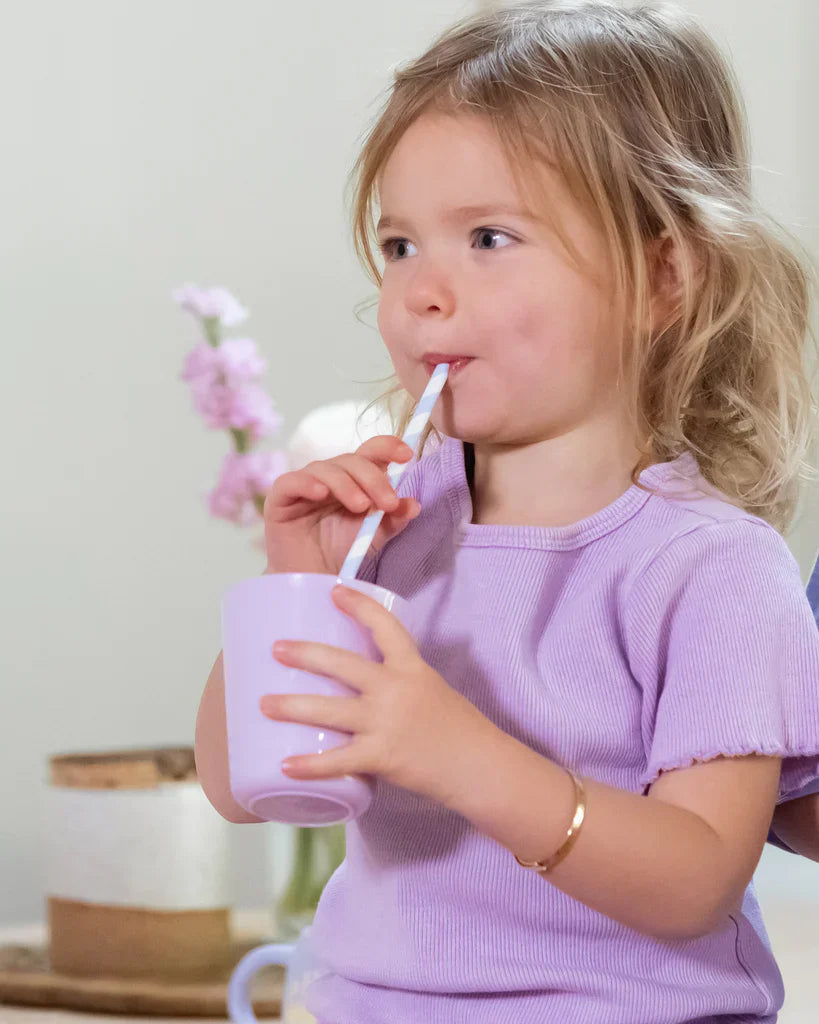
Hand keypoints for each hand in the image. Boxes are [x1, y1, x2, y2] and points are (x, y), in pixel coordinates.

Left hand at [259, 583, 496, 807]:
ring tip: (263, 704)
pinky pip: (337, 760)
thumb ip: (399, 682)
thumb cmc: (459, 729)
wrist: (479, 767)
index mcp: (412, 667)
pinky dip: (309, 764)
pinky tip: (284, 765)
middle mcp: (396, 688)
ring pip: (329, 710)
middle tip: (276, 649)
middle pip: (342, 664)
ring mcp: (386, 722)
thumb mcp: (432, 689)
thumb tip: (362, 684)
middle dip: (305, 655)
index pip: (384, 625)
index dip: (358, 605)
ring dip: (291, 706)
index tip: (334, 590)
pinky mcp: (381, 756)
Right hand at [263, 435, 421, 575]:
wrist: (313, 579)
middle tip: (387, 503)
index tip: (407, 455)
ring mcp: (304, 484)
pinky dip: (307, 483)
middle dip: (373, 479)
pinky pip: (291, 481)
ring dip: (346, 484)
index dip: (388, 446)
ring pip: (325, 469)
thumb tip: (414, 504)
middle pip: (352, 461)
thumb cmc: (342, 552)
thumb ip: (394, 519)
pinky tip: (321, 494)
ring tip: (361, 506)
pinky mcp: (280, 498)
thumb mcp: (375, 535)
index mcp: (354, 478)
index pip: (370, 452)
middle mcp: (329, 475)